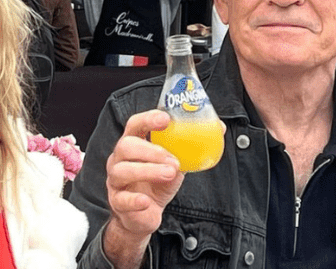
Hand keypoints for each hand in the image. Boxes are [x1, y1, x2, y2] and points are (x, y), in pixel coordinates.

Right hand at [103, 110, 183, 266]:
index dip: (148, 119)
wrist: (143, 215)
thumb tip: (220, 128)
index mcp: (134, 143)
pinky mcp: (117, 202)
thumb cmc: (157, 184)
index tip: (165, 119)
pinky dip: (135, 200)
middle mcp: (119, 159)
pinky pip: (122, 199)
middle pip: (126, 146)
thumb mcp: (175, 164)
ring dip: (147, 171)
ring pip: (122, 171)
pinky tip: (146, 201)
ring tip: (169, 174)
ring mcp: (115, 180)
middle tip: (173, 160)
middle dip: (151, 151)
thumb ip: (190, 148)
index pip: (135, 124)